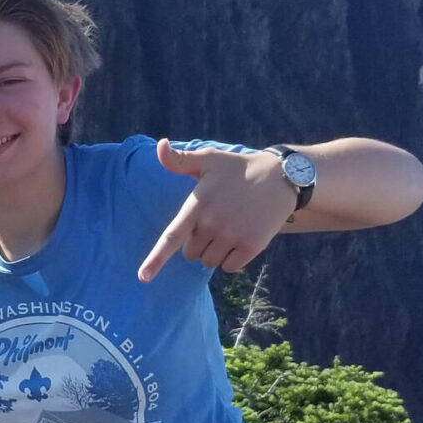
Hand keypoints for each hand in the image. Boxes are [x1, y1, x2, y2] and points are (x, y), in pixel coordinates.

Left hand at [137, 140, 298, 281]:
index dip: (156, 259)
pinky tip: (241, 237)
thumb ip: (178, 160)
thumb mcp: (207, 159)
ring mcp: (233, 235)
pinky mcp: (252, 246)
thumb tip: (160, 144)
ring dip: (215, 252)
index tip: (143, 277)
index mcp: (197, 204)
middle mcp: (213, 222)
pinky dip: (232, 259)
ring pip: (209, 262)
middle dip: (198, 243)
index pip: (172, 237)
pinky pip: (230, 267)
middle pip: (191, 254)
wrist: (279, 176)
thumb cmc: (236, 169)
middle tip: (215, 221)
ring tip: (229, 227)